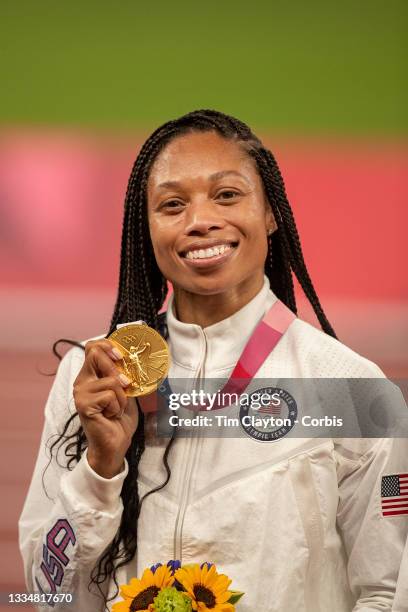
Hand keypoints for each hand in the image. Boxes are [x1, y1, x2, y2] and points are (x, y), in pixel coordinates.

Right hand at [73, 339, 138, 477]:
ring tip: (117, 408)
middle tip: (125, 385)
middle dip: (117, 369)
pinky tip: (111, 415)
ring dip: (122, 396)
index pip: (92, 347)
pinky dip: (118, 406)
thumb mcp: (125, 390)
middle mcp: (82, 381)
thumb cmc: (119, 418)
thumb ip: (124, 374)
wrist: (115, 444)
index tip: (121, 355)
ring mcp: (81, 393)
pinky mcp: (84, 405)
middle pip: (96, 354)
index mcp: (90, 375)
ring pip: (111, 379)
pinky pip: (110, 395)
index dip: (107, 345)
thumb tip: (132, 357)